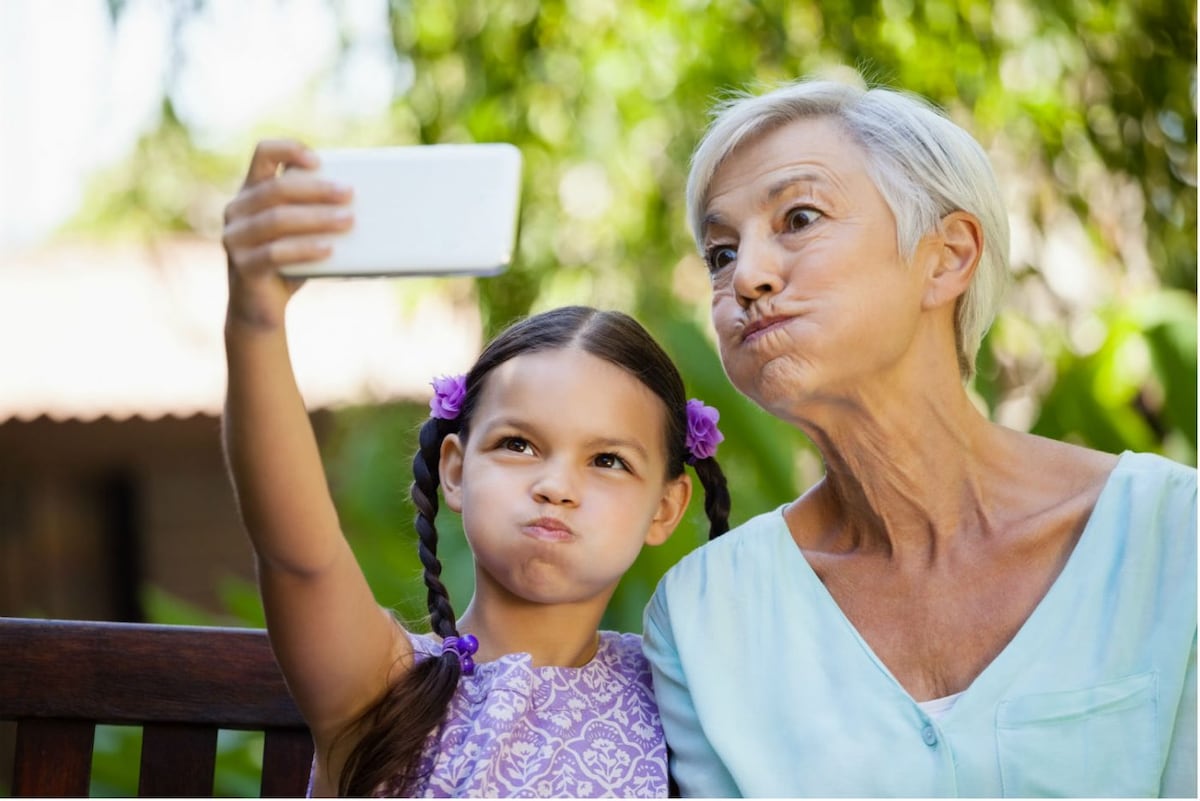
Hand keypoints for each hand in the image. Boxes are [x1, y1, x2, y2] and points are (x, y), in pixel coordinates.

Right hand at [222, 139, 353, 328]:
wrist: (260, 309)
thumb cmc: (288, 263)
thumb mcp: (299, 231)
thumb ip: (313, 210)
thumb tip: (357, 199)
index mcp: (250, 192)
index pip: (263, 153)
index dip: (289, 150)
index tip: (318, 161)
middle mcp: (237, 210)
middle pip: (276, 189)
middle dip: (316, 190)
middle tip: (349, 194)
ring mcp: (235, 238)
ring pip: (277, 220)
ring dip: (317, 219)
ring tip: (348, 221)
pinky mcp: (242, 266)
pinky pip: (276, 253)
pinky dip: (305, 249)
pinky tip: (329, 249)